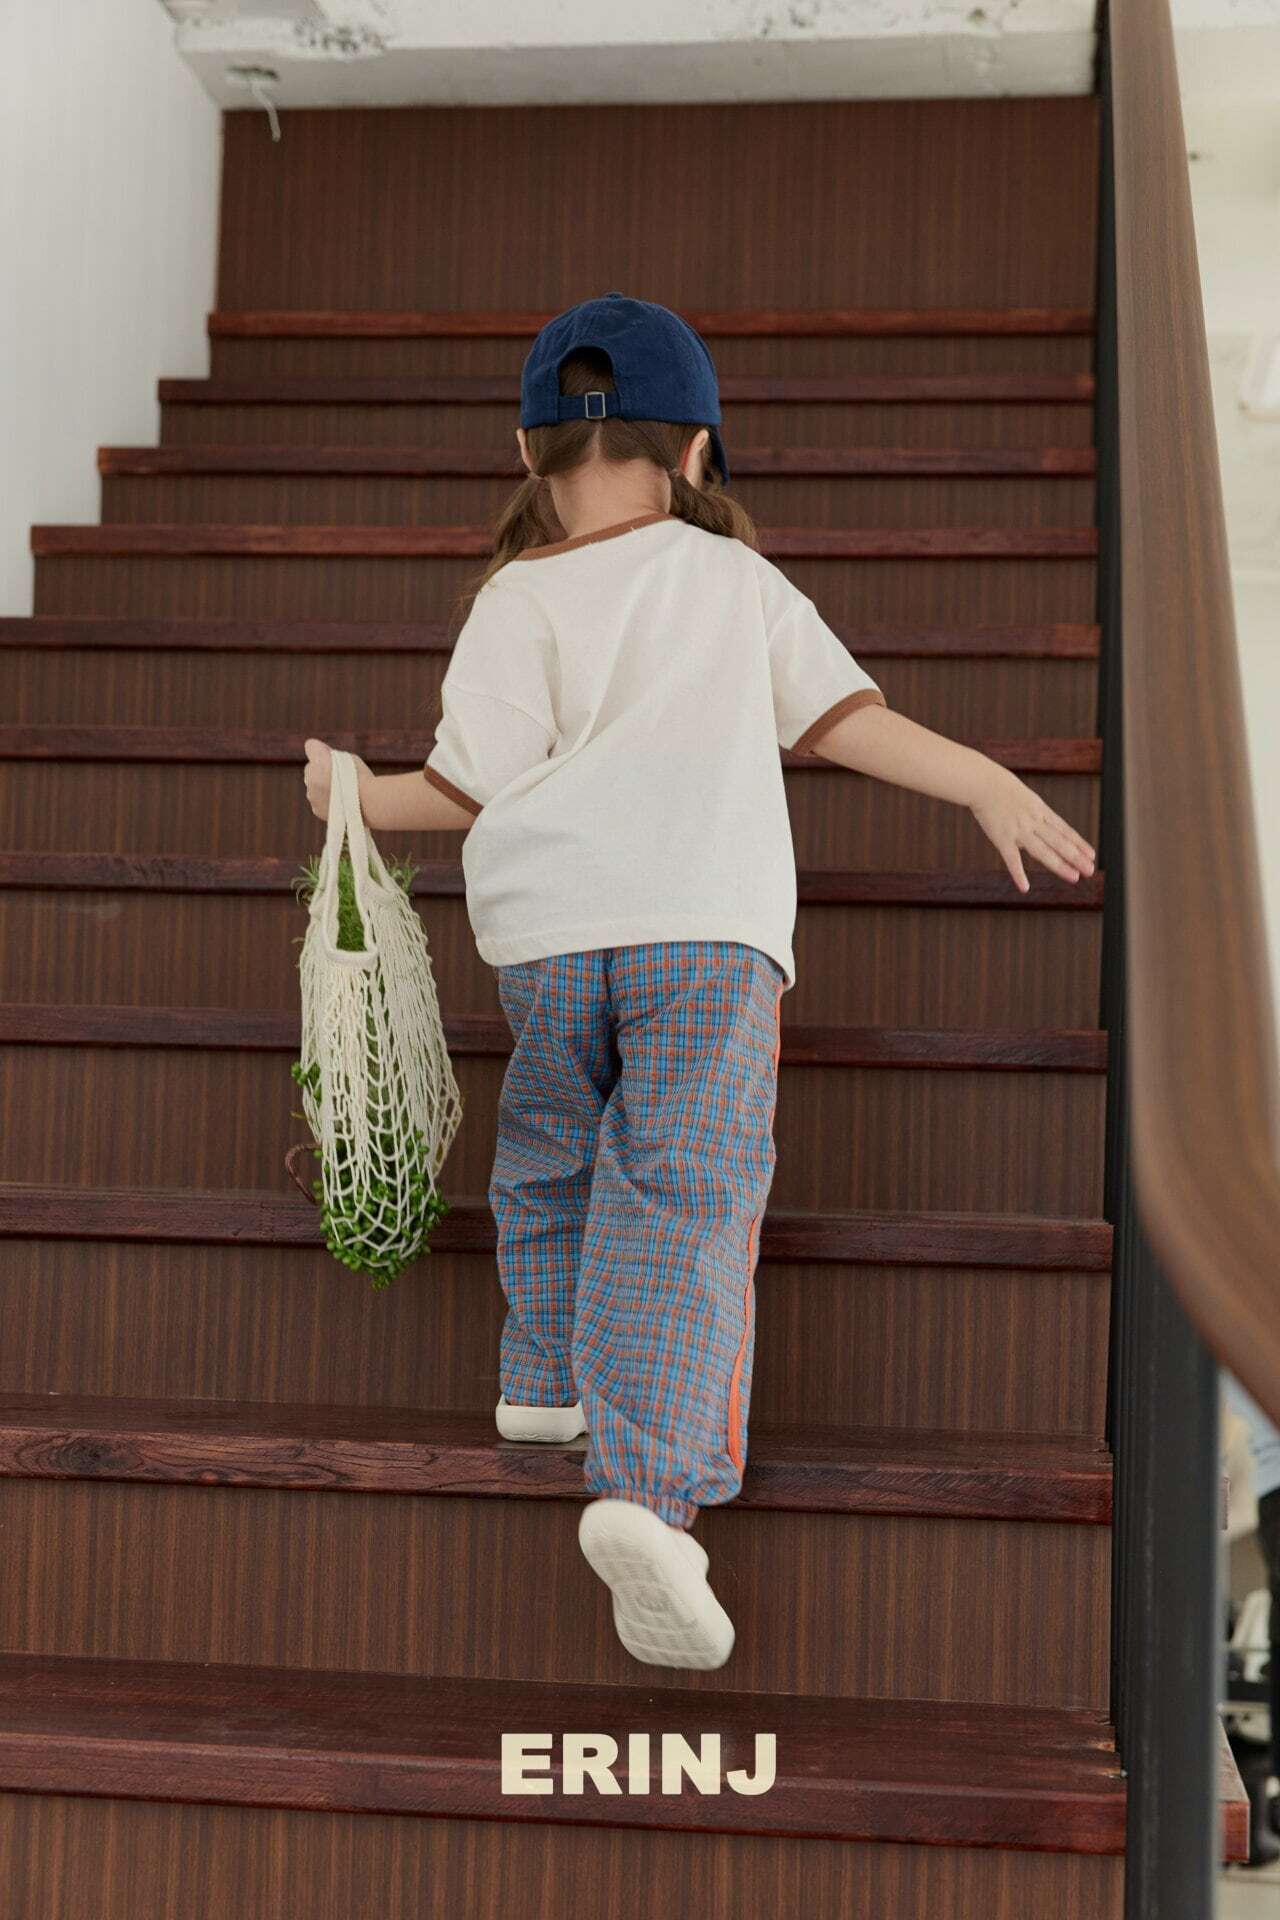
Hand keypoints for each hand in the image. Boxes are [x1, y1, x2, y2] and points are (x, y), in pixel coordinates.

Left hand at [303, 740, 374, 822]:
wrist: (369, 803)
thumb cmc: (363, 778)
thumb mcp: (349, 758)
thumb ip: (332, 757)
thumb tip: (324, 759)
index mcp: (318, 759)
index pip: (311, 746)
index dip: (321, 750)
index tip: (331, 756)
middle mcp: (310, 776)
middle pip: (311, 768)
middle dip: (320, 770)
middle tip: (340, 776)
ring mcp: (311, 794)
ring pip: (313, 786)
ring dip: (323, 786)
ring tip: (343, 792)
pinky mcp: (316, 809)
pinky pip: (318, 801)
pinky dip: (326, 800)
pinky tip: (341, 802)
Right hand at [970, 765, 1095, 892]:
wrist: (982, 782)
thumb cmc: (1001, 789)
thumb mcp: (1024, 799)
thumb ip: (1031, 818)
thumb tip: (1032, 838)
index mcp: (1040, 811)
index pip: (1064, 830)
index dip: (1079, 843)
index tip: (1091, 855)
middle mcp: (1033, 822)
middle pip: (1059, 842)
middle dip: (1076, 857)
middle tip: (1090, 871)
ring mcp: (1018, 830)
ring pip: (1042, 851)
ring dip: (1059, 865)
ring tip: (1073, 877)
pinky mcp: (1001, 838)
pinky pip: (1011, 859)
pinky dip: (1018, 874)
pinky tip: (1025, 887)